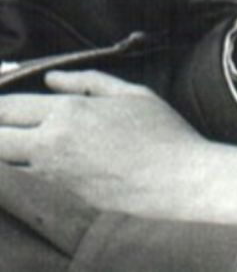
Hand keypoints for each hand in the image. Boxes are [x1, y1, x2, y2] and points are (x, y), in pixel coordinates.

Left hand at [0, 69, 236, 224]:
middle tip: (7, 122)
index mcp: (68, 111)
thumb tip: (51, 79)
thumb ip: (87, 82)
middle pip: (0, 138)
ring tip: (21, 140)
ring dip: (11, 152)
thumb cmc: (161, 130)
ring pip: (9, 164)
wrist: (177, 179)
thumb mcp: (130, 93)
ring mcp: (55, 176)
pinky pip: (31, 183)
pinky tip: (38, 163)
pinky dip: (26, 171)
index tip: (1, 99)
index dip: (0, 102)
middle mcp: (52, 144)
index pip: (11, 106)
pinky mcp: (63, 198)